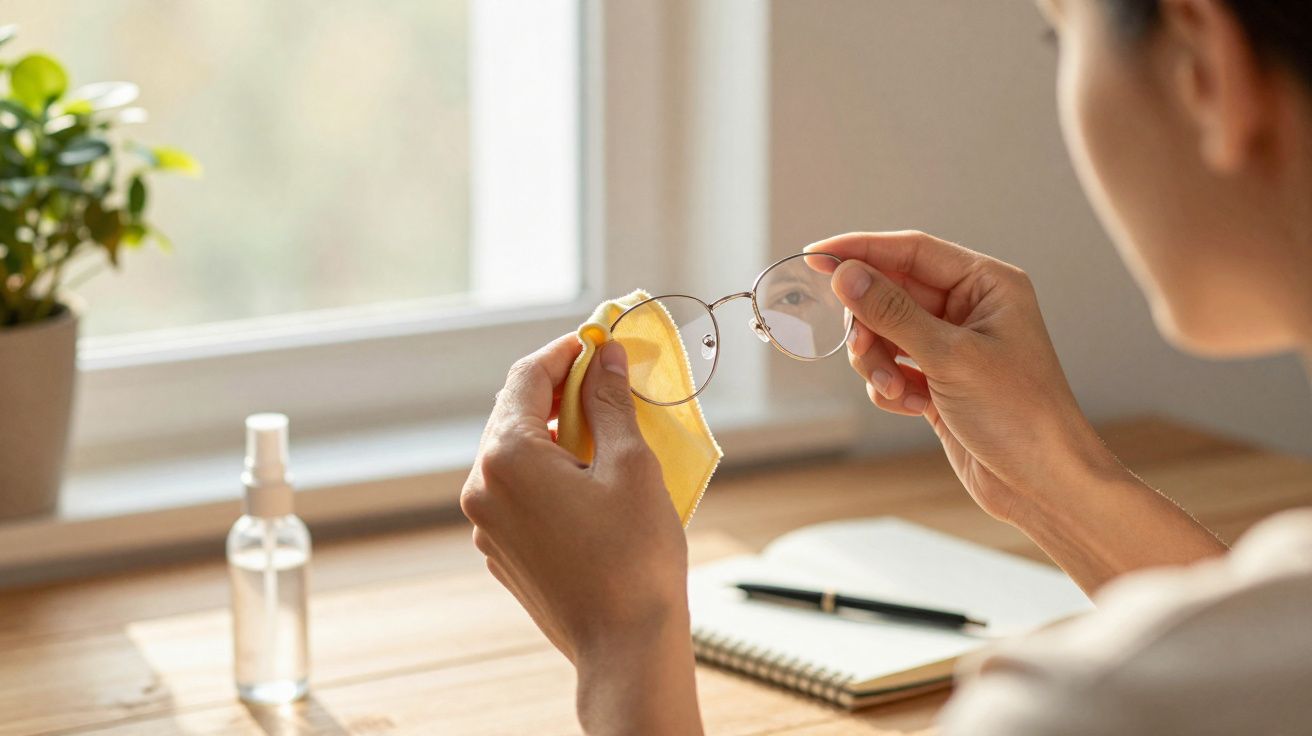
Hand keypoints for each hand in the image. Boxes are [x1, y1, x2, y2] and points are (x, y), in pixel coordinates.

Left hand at [461, 334, 687, 661]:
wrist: (624, 646)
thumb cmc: (635, 558)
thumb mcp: (631, 465)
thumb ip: (611, 403)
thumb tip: (607, 359)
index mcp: (507, 458)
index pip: (526, 377)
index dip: (564, 352)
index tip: (597, 343)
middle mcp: (482, 488)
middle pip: (513, 414)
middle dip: (558, 392)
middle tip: (605, 382)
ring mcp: (485, 525)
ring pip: (513, 455)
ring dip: (552, 434)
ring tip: (603, 433)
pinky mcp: (500, 552)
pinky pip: (516, 494)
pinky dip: (547, 474)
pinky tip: (589, 481)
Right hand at [806, 231, 1120, 524]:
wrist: (1041, 483)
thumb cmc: (1018, 413)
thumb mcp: (950, 357)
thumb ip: (892, 312)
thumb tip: (845, 274)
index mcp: (987, 284)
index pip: (911, 251)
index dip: (861, 251)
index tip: (815, 257)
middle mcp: (969, 308)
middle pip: (892, 292)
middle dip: (870, 323)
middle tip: (858, 347)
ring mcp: (952, 345)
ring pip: (885, 333)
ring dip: (877, 361)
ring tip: (892, 389)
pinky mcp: (938, 381)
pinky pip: (891, 367)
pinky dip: (888, 386)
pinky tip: (910, 406)